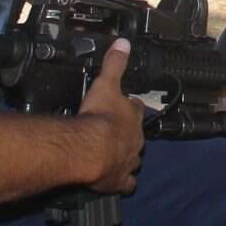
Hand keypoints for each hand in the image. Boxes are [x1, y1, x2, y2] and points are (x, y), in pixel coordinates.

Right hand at [78, 39, 147, 193]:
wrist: (89, 148)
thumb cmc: (98, 115)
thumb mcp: (106, 83)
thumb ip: (114, 63)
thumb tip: (123, 41)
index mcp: (133, 116)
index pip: (135, 108)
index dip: (129, 107)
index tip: (122, 105)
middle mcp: (136, 139)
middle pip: (135, 134)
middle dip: (127, 133)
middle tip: (113, 132)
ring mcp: (129, 161)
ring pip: (133, 159)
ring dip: (126, 156)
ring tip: (114, 155)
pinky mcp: (119, 181)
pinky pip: (126, 184)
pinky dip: (123, 182)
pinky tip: (118, 182)